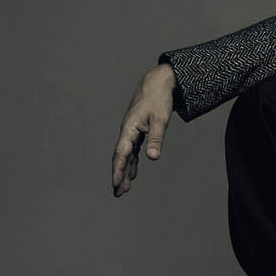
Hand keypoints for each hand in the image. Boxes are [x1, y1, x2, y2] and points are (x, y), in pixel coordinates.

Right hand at [111, 63, 175, 196]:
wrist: (158, 83)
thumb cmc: (158, 99)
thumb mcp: (160, 120)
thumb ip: (155, 139)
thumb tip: (152, 158)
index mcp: (129, 128)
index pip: (121, 154)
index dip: (118, 170)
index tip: (116, 184)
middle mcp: (127, 131)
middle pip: (121, 157)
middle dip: (119, 175)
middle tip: (118, 193)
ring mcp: (132, 131)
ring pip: (126, 155)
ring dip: (125, 171)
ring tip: (124, 189)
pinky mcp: (138, 130)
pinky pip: (132, 150)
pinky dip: (132, 162)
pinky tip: (133, 173)